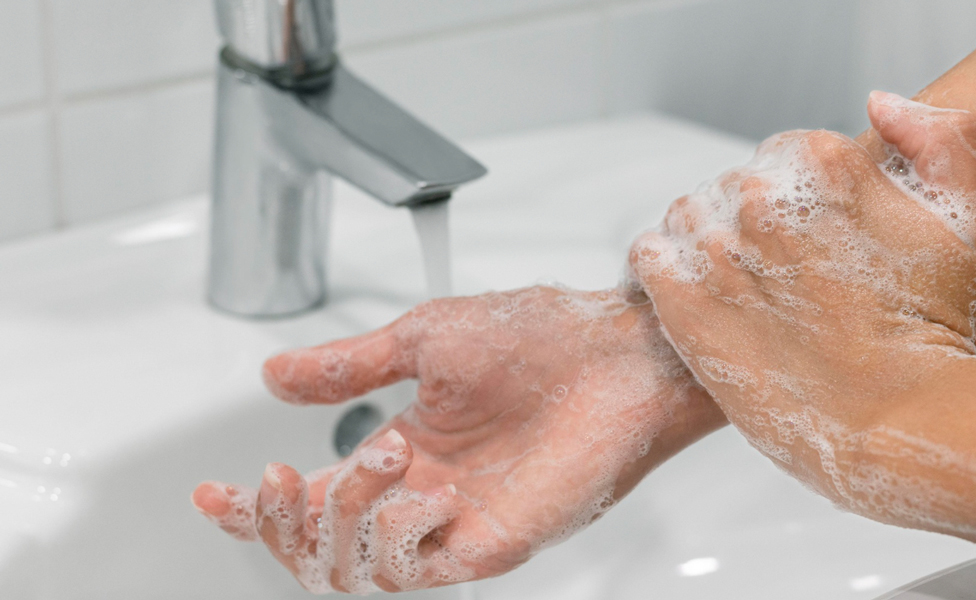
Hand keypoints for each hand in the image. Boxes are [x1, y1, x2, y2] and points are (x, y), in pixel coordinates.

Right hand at [192, 286, 724, 593]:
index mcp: (401, 450)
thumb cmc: (537, 337)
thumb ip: (346, 368)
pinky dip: (401, 533)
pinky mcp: (494, 541)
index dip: (253, 508)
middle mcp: (422, 493)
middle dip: (282, 522)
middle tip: (284, 478)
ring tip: (385, 454)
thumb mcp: (422, 341)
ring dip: (347, 516)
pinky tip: (426, 486)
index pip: (312, 498)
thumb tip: (273, 376)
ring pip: (358, 568)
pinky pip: (418, 570)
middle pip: (319, 548)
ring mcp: (456, 522)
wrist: (615, 354)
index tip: (210, 494)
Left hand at [628, 92, 975, 506]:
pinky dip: (664, 268)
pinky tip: (698, 298)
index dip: (804, 196)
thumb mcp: (973, 222)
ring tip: (743, 290)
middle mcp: (763, 197)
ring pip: (690, 216)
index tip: (821, 240)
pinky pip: (649, 255)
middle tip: (788, 278)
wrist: (902, 426)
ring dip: (708, 241)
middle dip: (757, 222)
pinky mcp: (682, 303)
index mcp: (826, 164)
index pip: (787, 152)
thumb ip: (940, 143)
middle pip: (736, 185)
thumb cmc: (942, 333)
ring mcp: (717, 251)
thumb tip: (881, 104)